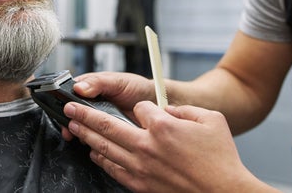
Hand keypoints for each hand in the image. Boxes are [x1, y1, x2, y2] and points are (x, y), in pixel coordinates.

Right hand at [61, 72, 154, 140]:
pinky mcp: (106, 132)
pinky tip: (94, 142)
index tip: (65, 109)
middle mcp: (92, 103)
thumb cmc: (136, 87)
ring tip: (82, 135)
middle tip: (70, 127)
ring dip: (80, 132)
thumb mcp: (117, 81)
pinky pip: (94, 138)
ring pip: (82, 127)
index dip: (65, 102)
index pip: (70, 94)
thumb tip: (79, 88)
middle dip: (70, 121)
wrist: (155, 103)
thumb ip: (98, 83)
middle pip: (73, 113)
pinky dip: (92, 141)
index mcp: (90, 87)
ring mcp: (99, 119)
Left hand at [63, 101, 278, 192]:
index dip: (142, 107)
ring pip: (104, 146)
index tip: (143, 109)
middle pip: (107, 125)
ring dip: (86, 134)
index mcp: (163, 127)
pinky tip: (93, 151)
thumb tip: (167, 110)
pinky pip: (112, 168)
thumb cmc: (221, 159)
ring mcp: (140, 167)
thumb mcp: (211, 120)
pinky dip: (100, 158)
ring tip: (73, 125)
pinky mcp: (139, 184)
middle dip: (85, 114)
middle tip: (70, 107)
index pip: (140, 108)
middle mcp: (147, 146)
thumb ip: (185, 109)